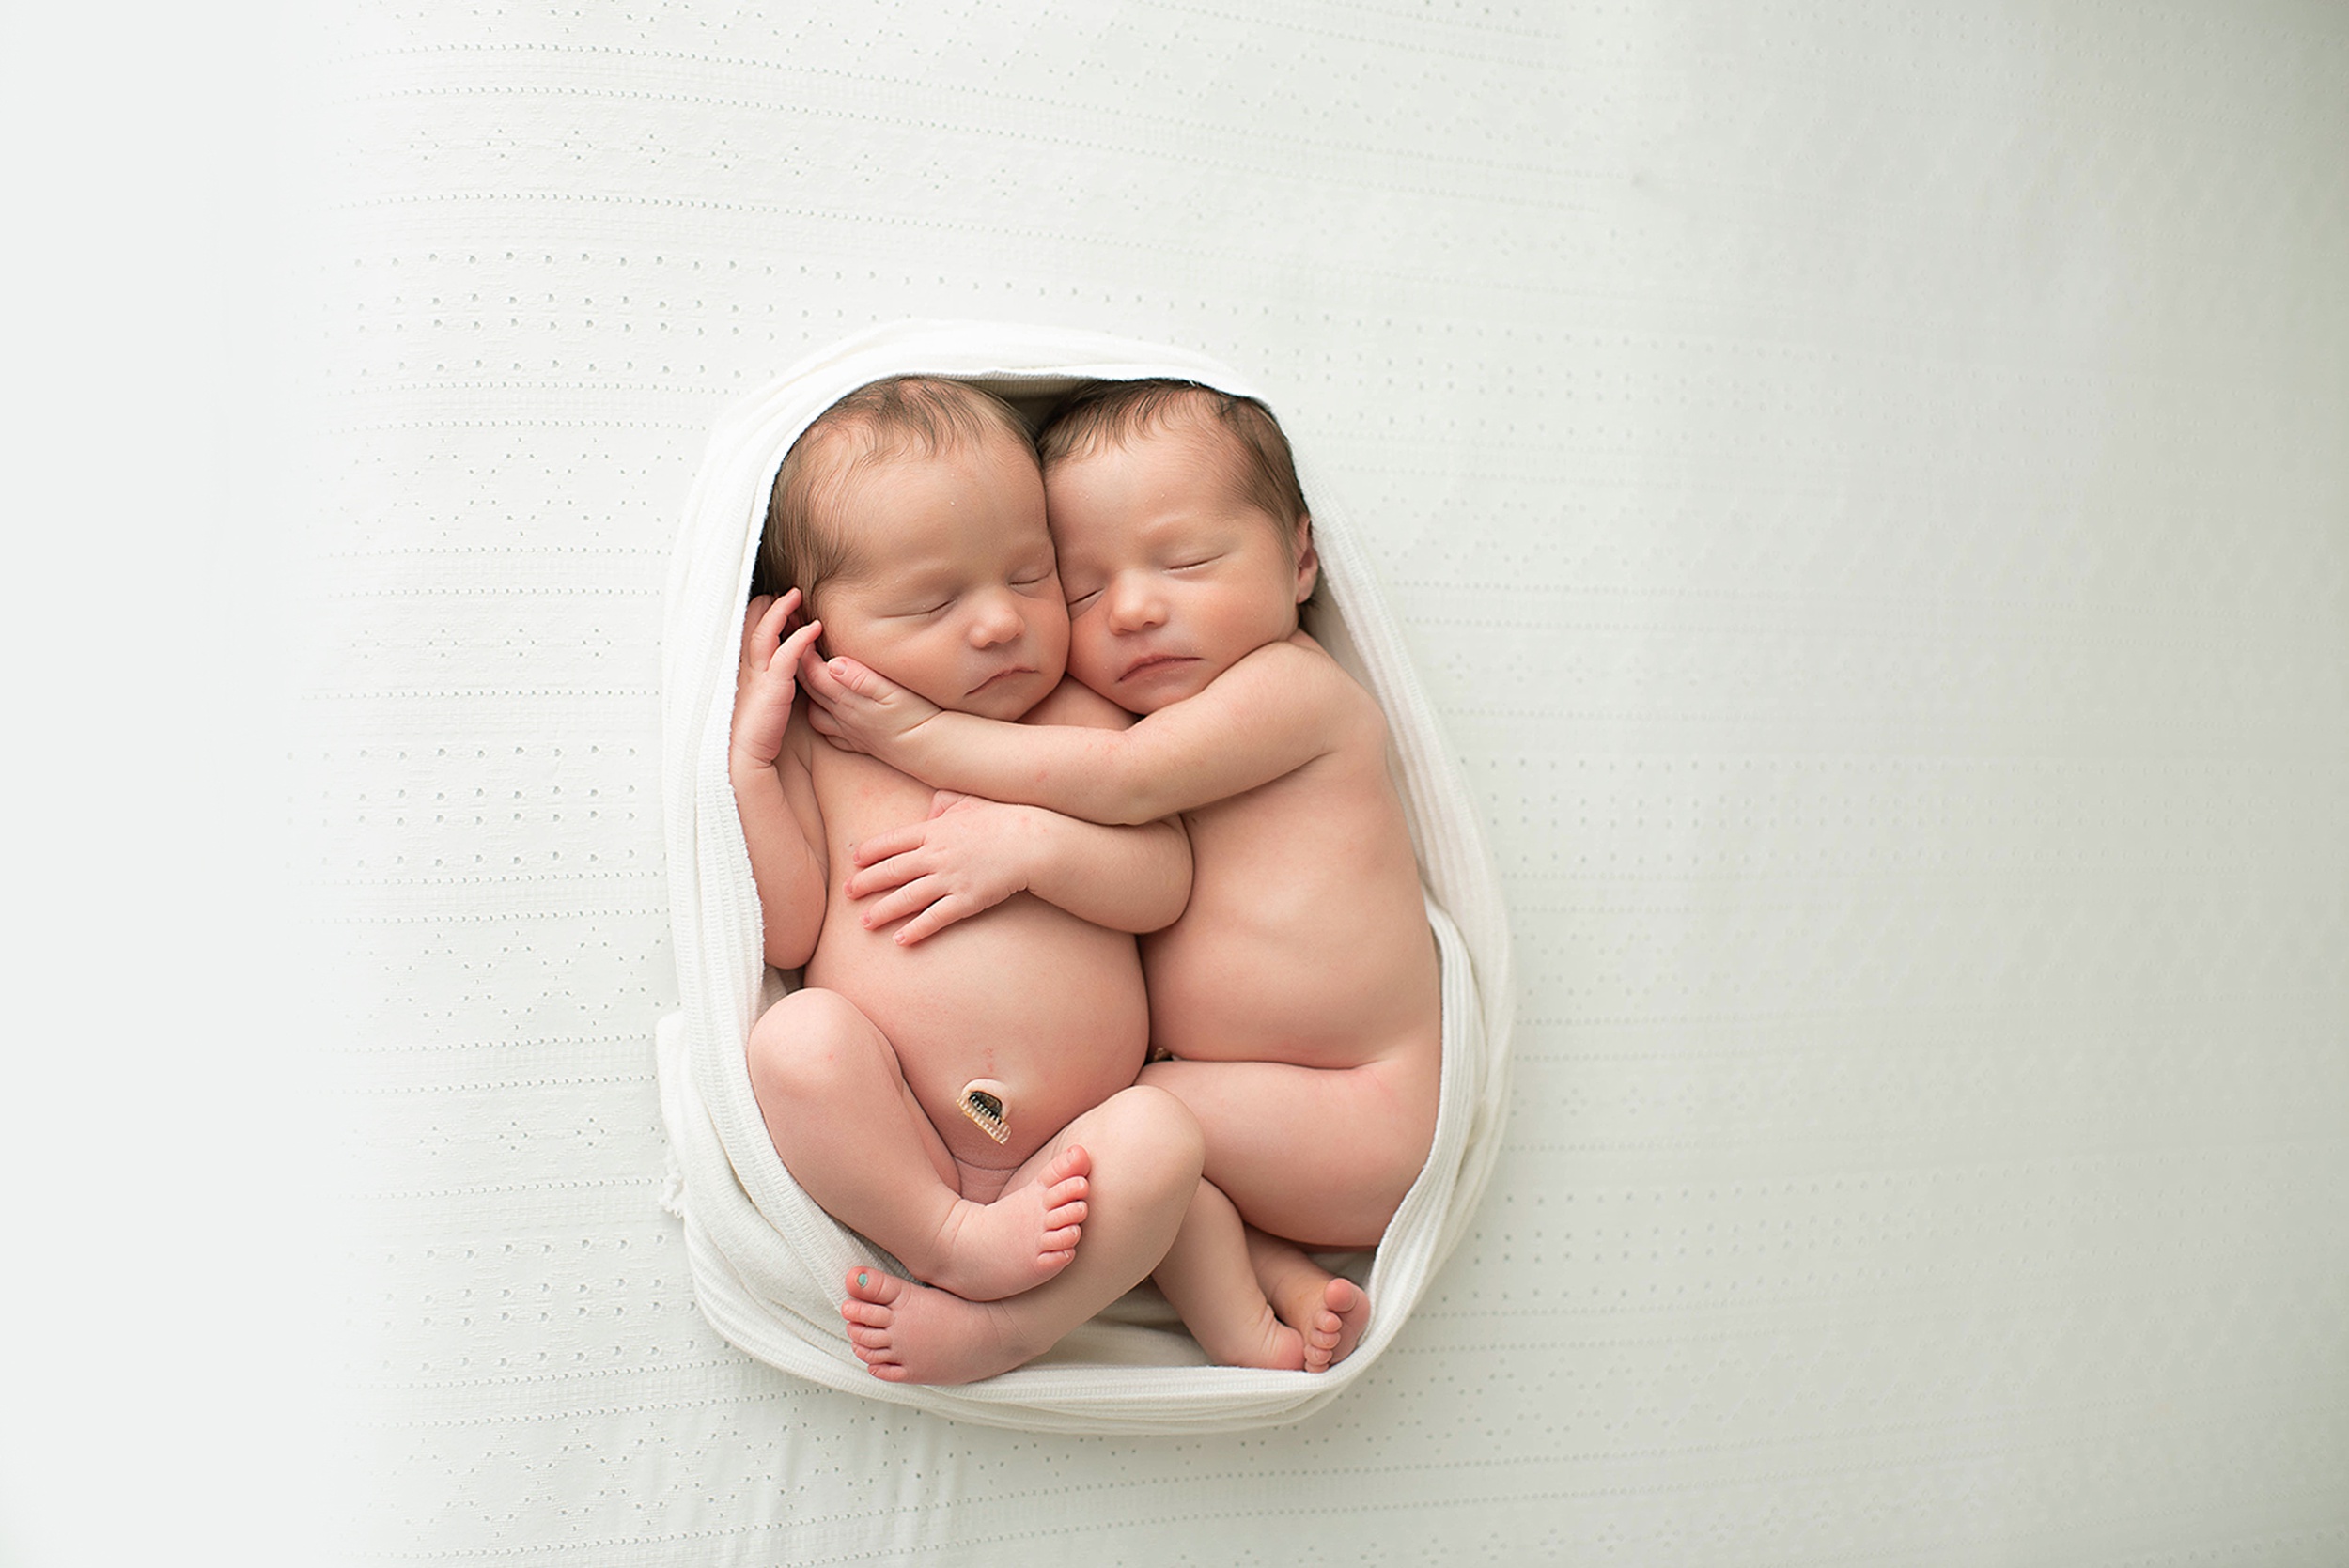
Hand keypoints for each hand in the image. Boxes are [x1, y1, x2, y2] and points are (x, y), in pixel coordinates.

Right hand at [730, 589, 823, 771]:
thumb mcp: (765, 704)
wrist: (746, 763)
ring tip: (797, 596)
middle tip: (785, 592)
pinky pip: (786, 655)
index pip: (747, 635)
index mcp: (743, 674)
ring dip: (780, 612)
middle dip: (765, 605)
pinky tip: (814, 628)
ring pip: (764, 633)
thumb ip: (772, 686)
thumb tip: (786, 676)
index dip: (758, 617)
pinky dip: (800, 639)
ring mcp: (755, 678)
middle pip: (750, 627)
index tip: (773, 602)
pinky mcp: (770, 689)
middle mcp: (745, 671)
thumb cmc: (760, 739)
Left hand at [799, 650, 941, 759]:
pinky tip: (830, 712)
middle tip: (801, 647)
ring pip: (815, 713)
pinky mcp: (859, 743)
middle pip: (810, 690)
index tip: (807, 634)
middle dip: (800, 667)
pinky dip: (824, 721)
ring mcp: (849, 732)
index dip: (806, 652)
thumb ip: (861, 677)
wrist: (929, 749)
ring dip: (809, 695)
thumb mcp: (892, 692)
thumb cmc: (915, 715)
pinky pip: (831, 735)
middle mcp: (843, 716)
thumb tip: (833, 663)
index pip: (815, 673)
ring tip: (813, 678)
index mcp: (849, 700)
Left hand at [844, 791, 1039, 944]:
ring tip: (866, 922)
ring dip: (884, 910)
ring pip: (908, 897)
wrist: (1032, 841)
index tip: (854, 860)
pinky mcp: (967, 900)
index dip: (871, 851)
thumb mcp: (970, 800)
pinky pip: (936, 918)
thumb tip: (930, 808)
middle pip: (893, 870)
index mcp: (935, 830)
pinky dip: (916, 930)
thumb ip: (945, 801)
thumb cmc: (1003, 819)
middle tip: (847, 893)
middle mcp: (937, 855)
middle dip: (866, 883)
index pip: (894, 841)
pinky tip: (900, 940)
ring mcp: (950, 879)